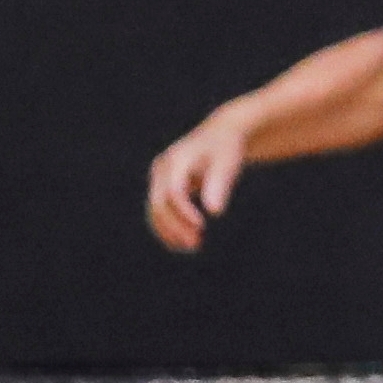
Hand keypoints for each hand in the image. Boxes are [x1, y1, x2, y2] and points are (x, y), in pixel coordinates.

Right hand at [145, 119, 248, 252]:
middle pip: (159, 204)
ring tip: (191, 247)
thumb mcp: (227, 162)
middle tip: (195, 245)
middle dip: (175, 226)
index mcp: (176, 160)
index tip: (201, 227)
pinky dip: (168, 228)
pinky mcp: (162, 187)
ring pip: (155, 211)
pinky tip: (182, 243)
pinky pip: (158, 212)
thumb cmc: (226, 148)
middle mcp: (162, 169)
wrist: (220, 135)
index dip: (184, 212)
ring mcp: (159, 178)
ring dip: (169, 231)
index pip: (174, 192)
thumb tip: (214, 211)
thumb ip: (220, 183)